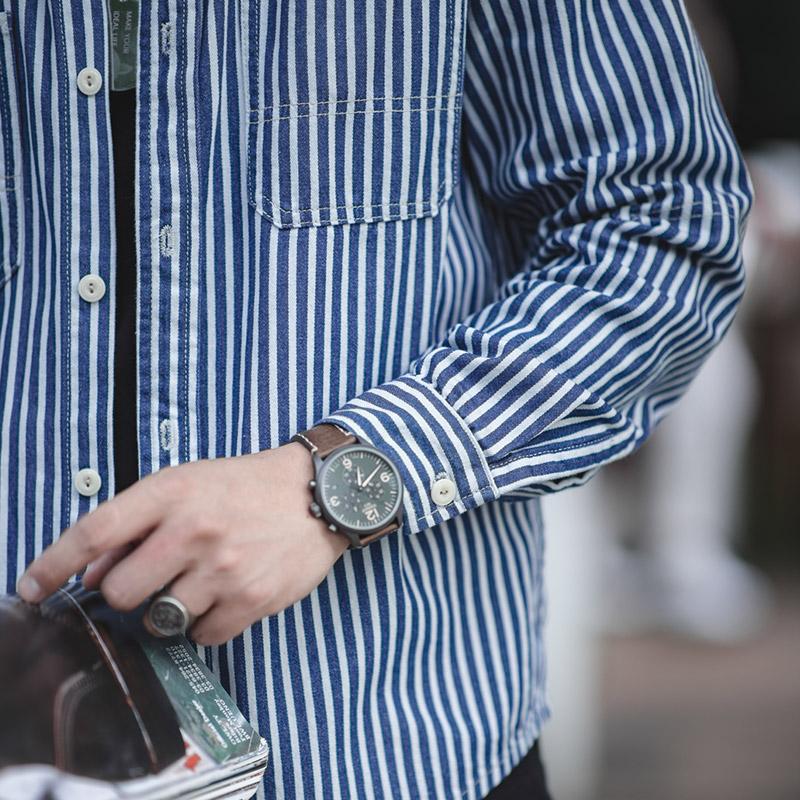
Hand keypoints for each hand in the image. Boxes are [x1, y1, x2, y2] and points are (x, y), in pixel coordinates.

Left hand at [16, 443, 348, 644]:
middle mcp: (193, 530)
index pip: (94, 532)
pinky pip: (201, 636)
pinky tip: (226, 593)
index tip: (32, 588)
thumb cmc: (248, 486)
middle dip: (126, 591)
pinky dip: (206, 622)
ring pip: (158, 619)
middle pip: (118, 592)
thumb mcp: (190, 483)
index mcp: (172, 493)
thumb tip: (91, 573)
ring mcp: (222, 569)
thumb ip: (138, 524)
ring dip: (170, 607)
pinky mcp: (250, 600)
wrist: (320, 493)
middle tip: (156, 575)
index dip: (53, 564)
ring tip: (202, 580)